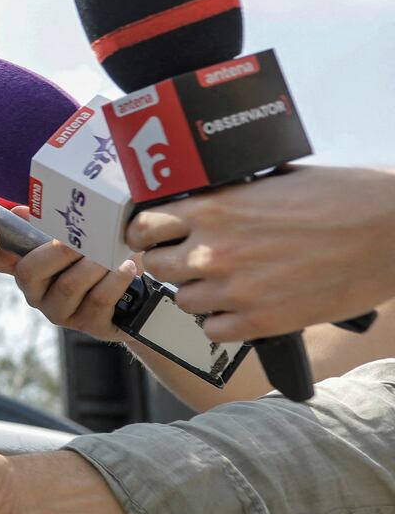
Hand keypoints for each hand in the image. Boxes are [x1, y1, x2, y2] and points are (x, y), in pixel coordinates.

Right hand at [0, 205, 135, 342]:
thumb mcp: (75, 239)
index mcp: (27, 268)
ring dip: (94, 264)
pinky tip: (127, 267)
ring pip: (68, 285)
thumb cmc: (99, 259)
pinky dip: (115, 279)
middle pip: (28, 272)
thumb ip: (49, 225)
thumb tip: (21, 211)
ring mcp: (60, 312)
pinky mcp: (89, 325)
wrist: (139, 297)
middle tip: (85, 238)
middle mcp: (36, 293)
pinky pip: (98, 299)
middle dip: (59, 251)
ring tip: (114, 252)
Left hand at [126, 165, 394, 340]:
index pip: (143, 226)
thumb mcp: (274, 182)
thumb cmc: (343, 198)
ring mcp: (236, 289)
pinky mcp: (261, 321)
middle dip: (169, 264)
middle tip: (190, 262)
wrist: (392, 231)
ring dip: (198, 294)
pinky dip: (223, 323)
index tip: (152, 238)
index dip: (144, 234)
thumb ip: (231, 197)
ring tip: (226, 285)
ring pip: (183, 301)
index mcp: (215, 208)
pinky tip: (243, 308)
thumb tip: (205, 201)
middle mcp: (215, 249)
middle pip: (155, 266)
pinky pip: (213, 331)